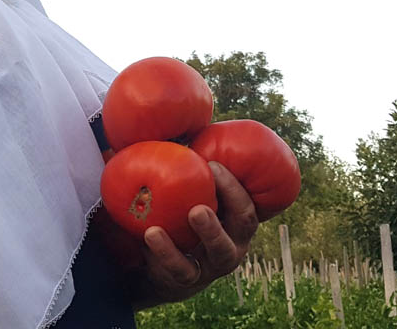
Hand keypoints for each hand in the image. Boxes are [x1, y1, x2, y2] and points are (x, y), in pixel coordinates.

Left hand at [130, 161, 257, 307]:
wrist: (148, 268)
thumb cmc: (170, 218)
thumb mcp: (177, 192)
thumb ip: (178, 162)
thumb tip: (169, 116)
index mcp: (233, 220)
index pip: (247, 200)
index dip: (236, 184)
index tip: (214, 164)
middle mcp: (232, 243)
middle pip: (244, 223)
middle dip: (233, 198)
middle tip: (214, 173)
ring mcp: (211, 265)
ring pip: (221, 251)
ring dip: (210, 229)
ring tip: (194, 211)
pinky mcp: (186, 280)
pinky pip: (181, 268)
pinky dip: (167, 251)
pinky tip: (151, 233)